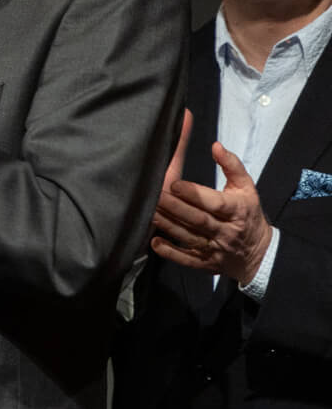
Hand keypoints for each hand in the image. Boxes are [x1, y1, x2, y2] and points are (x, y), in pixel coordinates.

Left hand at [151, 110, 273, 281]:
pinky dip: (171, 252)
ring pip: (189, 237)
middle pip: (198, 219)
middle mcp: (226, 231)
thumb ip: (231, 166)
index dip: (195, 194)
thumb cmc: (248, 213)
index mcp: (237, 211)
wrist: (259, 252)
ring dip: (168, 226)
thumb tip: (216, 146)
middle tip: (154, 196)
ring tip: (149, 212)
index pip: (215, 203)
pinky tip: (155, 242)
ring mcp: (215, 249)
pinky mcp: (204, 262)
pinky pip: (186, 259)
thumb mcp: (247, 187)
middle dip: (175, 208)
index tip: (174, 184)